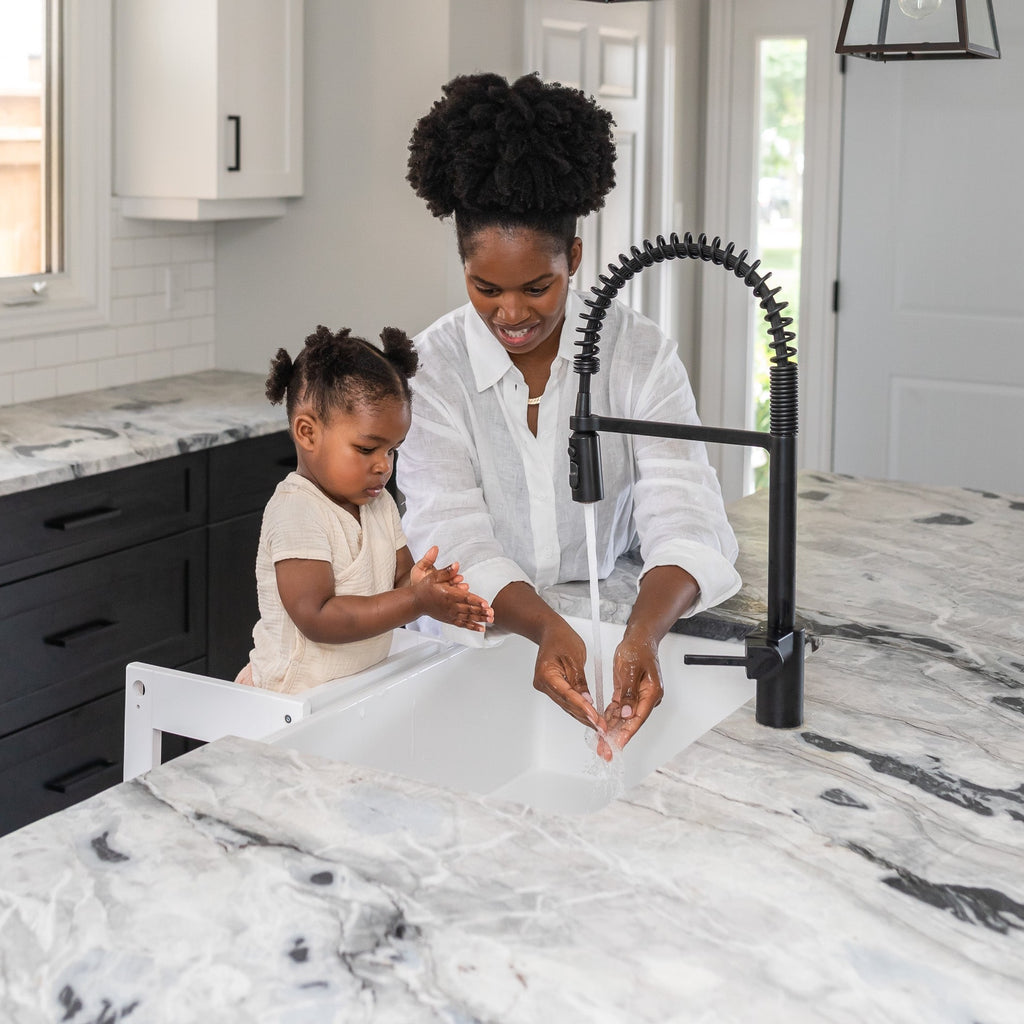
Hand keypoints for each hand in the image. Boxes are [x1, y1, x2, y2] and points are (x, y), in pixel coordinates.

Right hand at [410, 547, 492, 631]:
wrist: (416, 602)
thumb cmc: (425, 588)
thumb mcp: (434, 576)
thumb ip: (447, 571)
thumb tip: (456, 565)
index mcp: (448, 594)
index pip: (465, 598)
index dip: (477, 601)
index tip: (486, 604)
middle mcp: (451, 606)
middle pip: (469, 609)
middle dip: (482, 611)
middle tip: (492, 613)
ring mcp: (450, 614)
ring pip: (468, 617)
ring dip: (480, 619)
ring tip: (491, 620)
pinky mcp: (450, 619)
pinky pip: (462, 624)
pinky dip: (472, 627)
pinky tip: (481, 628)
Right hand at [532, 618, 612, 759]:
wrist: (550, 632)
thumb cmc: (561, 638)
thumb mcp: (575, 657)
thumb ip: (580, 681)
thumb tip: (587, 700)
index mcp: (546, 674)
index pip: (567, 695)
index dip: (582, 707)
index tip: (595, 718)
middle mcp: (543, 684)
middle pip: (566, 704)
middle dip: (585, 716)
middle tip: (602, 727)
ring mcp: (546, 687)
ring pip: (566, 705)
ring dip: (583, 715)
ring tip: (599, 725)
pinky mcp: (552, 688)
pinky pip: (566, 700)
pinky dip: (578, 707)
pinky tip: (590, 715)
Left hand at [602, 630, 663, 752]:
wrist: (639, 638)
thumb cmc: (638, 649)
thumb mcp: (631, 669)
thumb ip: (628, 692)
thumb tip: (626, 713)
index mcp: (652, 693)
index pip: (637, 718)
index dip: (626, 733)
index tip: (617, 745)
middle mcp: (646, 698)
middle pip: (630, 722)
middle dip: (617, 737)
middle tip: (605, 751)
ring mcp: (637, 697)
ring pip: (623, 718)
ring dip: (612, 731)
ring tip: (600, 744)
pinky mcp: (628, 694)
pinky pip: (619, 710)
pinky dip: (610, 718)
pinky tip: (602, 726)